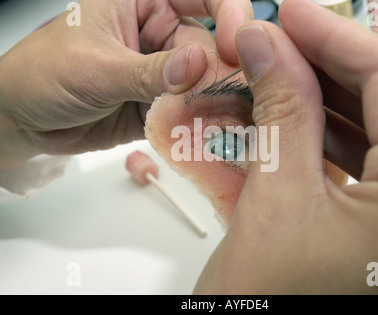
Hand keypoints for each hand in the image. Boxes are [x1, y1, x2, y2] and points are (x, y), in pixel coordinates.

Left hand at [0, 0, 252, 171]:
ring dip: (212, 103)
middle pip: (209, 47)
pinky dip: (198, 123)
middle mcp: (159, 34)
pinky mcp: (161, 104)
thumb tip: (196, 63)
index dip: (228, 13)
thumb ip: (147, 71)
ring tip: (223, 122)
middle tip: (231, 100)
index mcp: (143, 3)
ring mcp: (163, 71)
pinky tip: (206, 135)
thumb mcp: (96, 68)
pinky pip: (189, 111)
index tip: (236, 43)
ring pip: (203, 83)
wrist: (27, 119)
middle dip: (219, 74)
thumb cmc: (45, 75)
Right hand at [194, 0, 377, 293]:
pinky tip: (283, 124)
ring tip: (270, 77)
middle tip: (274, 41)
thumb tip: (266, 45)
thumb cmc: (274, 310)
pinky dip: (321, 142)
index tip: (290, 13)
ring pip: (374, 136)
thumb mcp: (276, 201)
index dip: (335, 36)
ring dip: (318, 103)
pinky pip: (362, 170)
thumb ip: (280, 112)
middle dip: (324, 65)